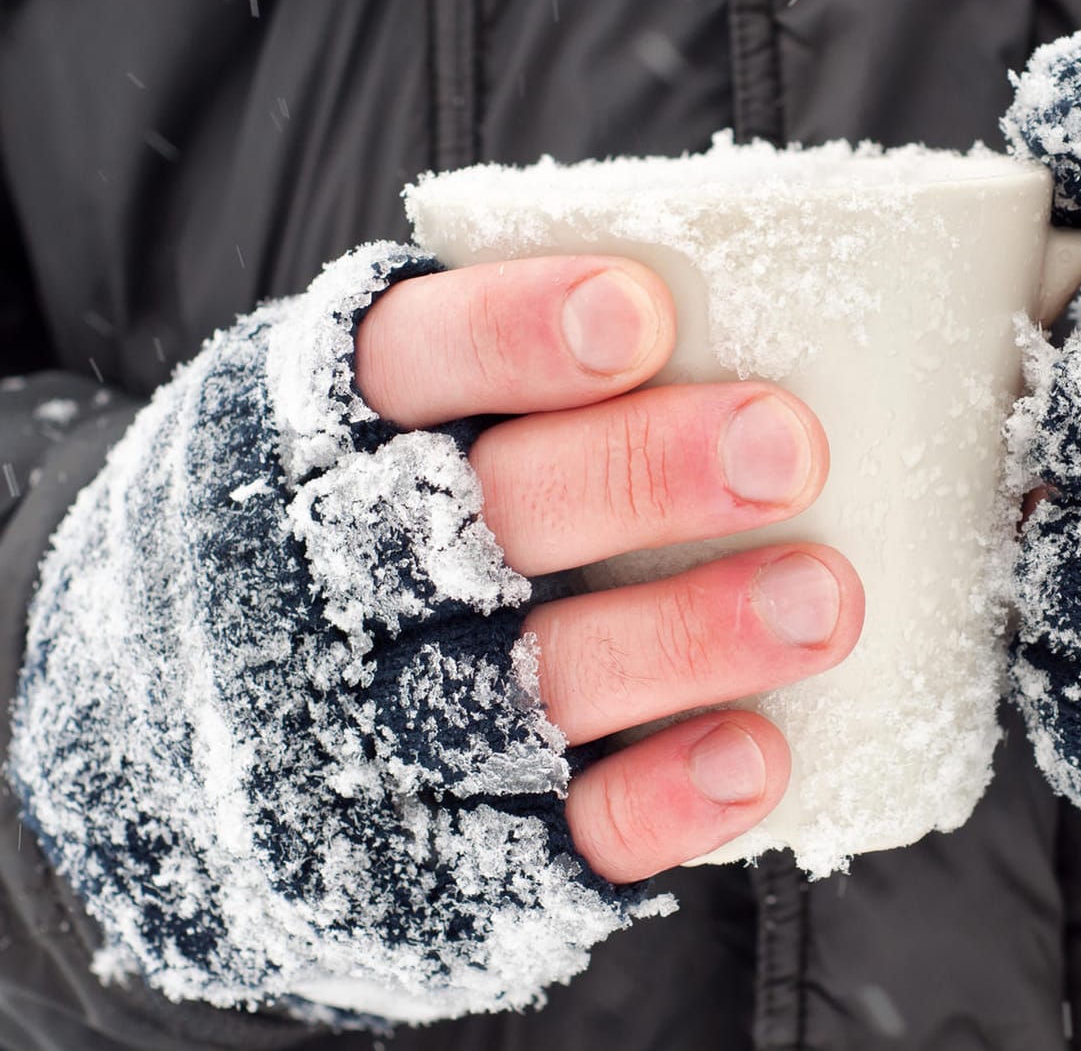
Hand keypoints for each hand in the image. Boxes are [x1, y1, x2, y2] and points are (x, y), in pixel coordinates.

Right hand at [354, 256, 864, 882]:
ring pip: (534, 682)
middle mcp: (336, 581)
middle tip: (786, 448)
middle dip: (638, 477)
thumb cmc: (361, 526)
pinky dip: (659, 797)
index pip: (406, 365)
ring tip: (822, 600)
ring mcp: (383, 725)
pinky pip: (556, 830)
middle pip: (484, 521)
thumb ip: (508, 375)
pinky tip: (756, 754)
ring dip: (686, 637)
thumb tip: (728, 302)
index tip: (640, 314)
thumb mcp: (378, 420)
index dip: (513, 336)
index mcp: (321, 436)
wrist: (187, 745)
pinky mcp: (445, 849)